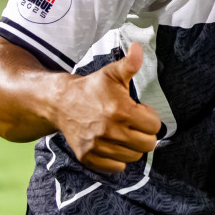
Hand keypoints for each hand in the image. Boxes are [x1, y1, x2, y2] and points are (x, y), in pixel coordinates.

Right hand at [53, 42, 161, 172]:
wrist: (60, 102)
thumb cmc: (91, 88)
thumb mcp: (112, 74)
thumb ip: (130, 64)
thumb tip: (140, 47)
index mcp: (121, 111)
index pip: (154, 126)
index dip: (150, 118)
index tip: (140, 112)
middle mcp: (110, 131)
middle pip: (148, 144)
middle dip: (145, 134)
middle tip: (134, 125)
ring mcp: (98, 145)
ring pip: (134, 156)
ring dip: (132, 146)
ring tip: (123, 133)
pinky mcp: (88, 156)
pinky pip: (117, 167)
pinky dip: (118, 159)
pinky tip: (113, 145)